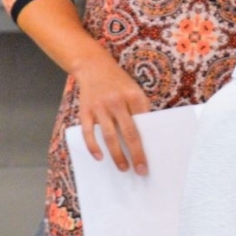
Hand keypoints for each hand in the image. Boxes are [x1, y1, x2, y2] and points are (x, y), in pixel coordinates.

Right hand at [73, 54, 150, 173]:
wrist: (93, 65)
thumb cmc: (118, 82)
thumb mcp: (134, 90)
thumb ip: (140, 110)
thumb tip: (145, 136)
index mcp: (133, 96)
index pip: (142, 125)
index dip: (146, 144)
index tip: (150, 160)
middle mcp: (116, 101)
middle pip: (128, 133)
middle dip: (135, 154)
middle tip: (140, 170)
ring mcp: (99, 107)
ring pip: (109, 136)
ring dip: (116, 155)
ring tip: (123, 168)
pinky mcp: (85, 110)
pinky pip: (88, 132)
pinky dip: (93, 146)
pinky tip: (99, 157)